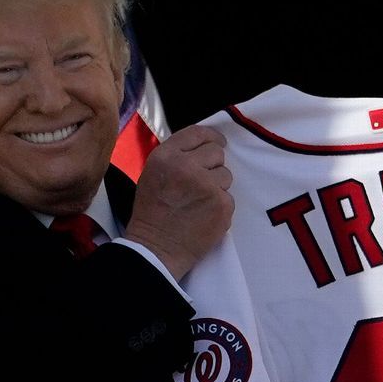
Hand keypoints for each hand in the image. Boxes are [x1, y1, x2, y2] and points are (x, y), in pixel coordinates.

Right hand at [125, 125, 233, 278]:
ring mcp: (207, 185)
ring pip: (226, 174)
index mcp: (166, 156)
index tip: (218, 142)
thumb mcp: (154, 173)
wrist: (157, 248)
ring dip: (217, 185)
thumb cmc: (153, 211)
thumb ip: (177, 156)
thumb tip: (206, 144)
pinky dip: (220, 205)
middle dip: (213, 165)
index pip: (198, 133)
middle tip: (201, 182)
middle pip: (217, 152)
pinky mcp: (222, 204)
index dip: (211, 137)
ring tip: (199, 201)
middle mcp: (186, 167)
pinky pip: (229, 196)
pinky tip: (205, 214)